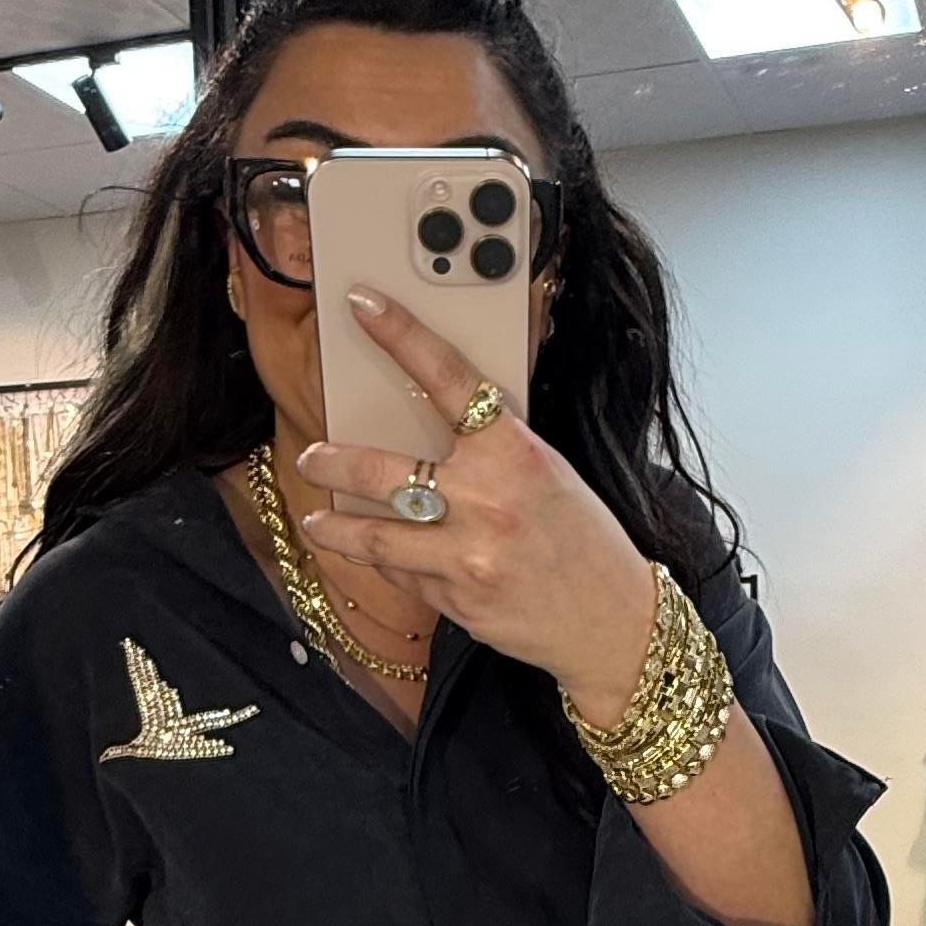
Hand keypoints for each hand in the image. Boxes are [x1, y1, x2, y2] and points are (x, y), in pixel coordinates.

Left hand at [296, 290, 660, 715]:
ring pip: (375, 535)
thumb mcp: (548, 474)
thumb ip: (492, 451)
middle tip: (312, 456)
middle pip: (382, 472)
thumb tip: (428, 423)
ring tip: (319, 521)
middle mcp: (488, 500)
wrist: (613, 621)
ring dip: (337, 528)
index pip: (450, 378)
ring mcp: (469, 556)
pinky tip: (384, 558)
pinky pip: (403, 575)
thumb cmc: (583, 538)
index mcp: (517, 453)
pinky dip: (389, 564)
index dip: (402, 335)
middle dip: (332, 462)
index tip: (364, 304)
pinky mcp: (457, 601)